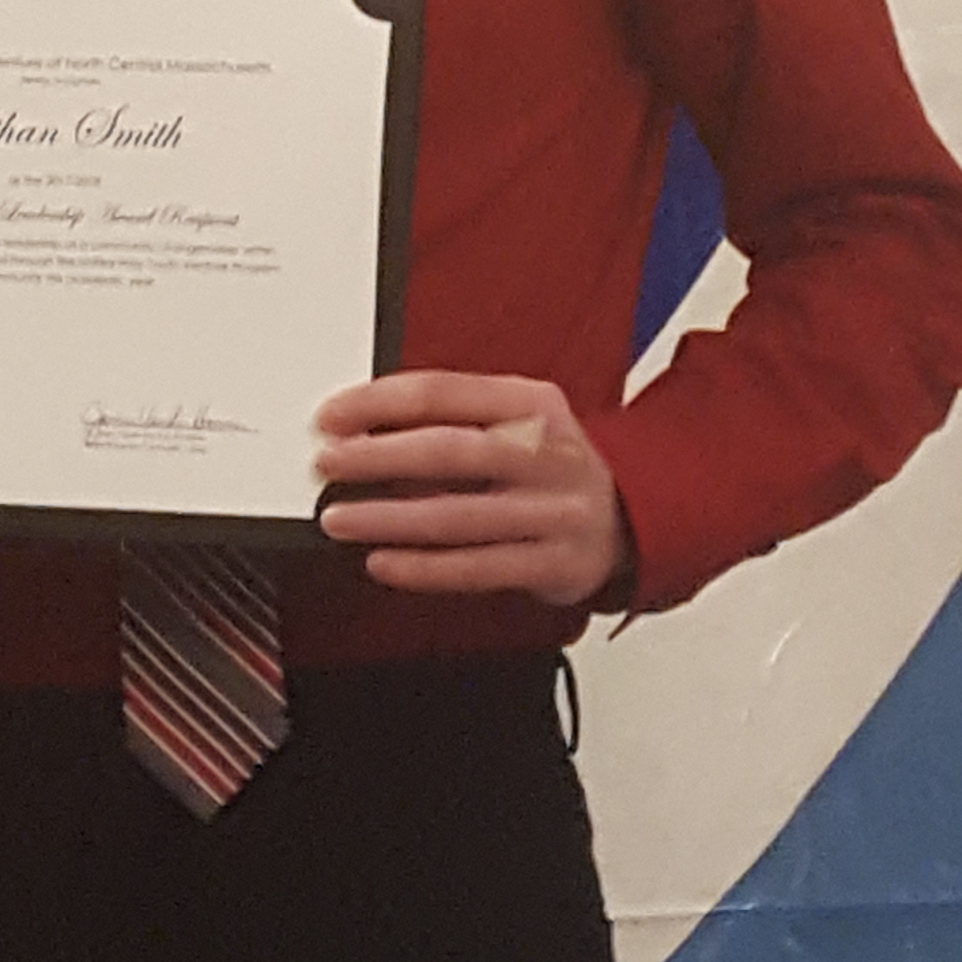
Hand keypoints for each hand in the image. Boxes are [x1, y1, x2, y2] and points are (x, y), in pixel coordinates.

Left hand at [312, 370, 628, 609]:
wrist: (633, 515)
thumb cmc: (552, 462)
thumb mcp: (521, 416)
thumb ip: (456, 414)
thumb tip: (362, 424)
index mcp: (532, 402)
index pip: (443, 392)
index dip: (379, 403)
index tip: (331, 416)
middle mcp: (547, 454)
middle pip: (449, 451)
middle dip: (378, 457)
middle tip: (328, 464)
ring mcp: (553, 512)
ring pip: (458, 516)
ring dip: (389, 518)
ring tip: (339, 519)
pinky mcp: (553, 565)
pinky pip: (478, 569)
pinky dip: (423, 569)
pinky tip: (383, 563)